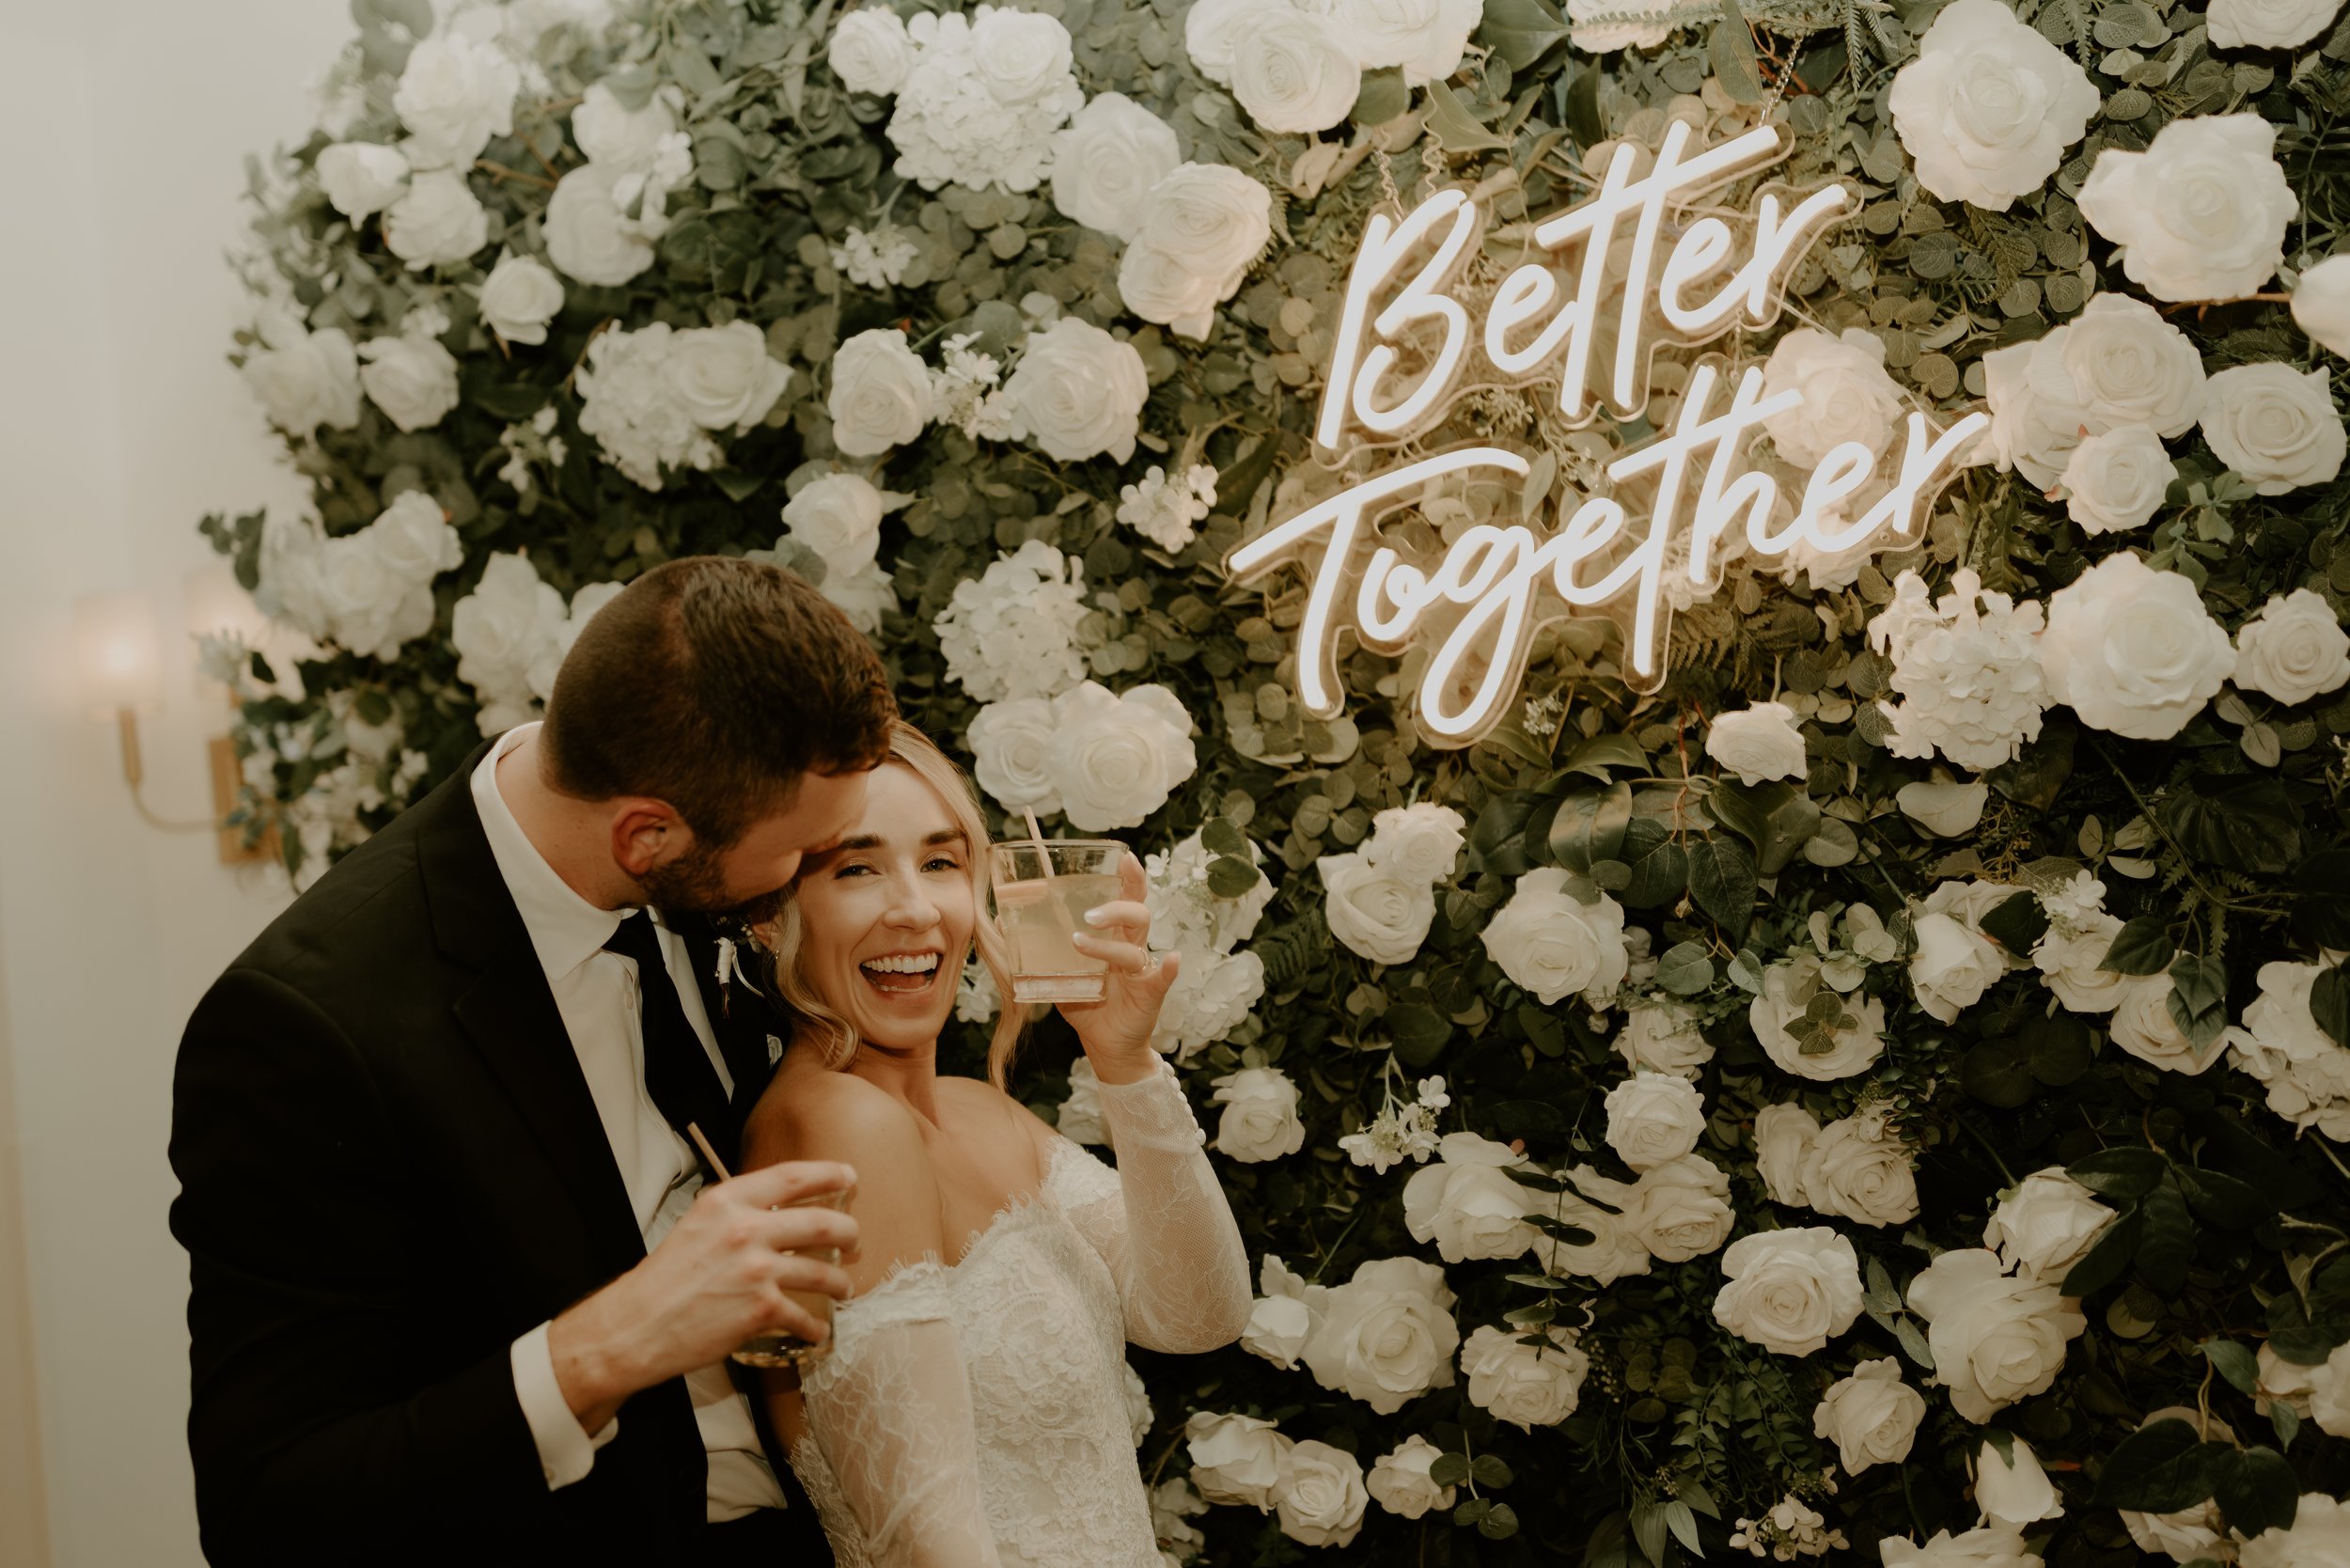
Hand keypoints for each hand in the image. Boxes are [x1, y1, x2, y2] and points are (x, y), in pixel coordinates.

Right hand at [548, 1159, 858, 1432]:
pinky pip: (803, 1315)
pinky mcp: (761, 1308)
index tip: (849, 1177)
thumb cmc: (664, 1278)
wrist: (636, 1325)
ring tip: (843, 1287)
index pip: (791, 1177)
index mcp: (728, 1201)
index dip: (828, 1174)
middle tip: (855, 1239)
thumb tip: (776, 1212)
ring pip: (822, 1271)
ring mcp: (757, 1269)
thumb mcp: (697, 1225)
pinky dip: (813, 1326)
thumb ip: (737, 1214)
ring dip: (840, 1281)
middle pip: (821, 1222)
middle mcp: (746, 1229)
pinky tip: (815, 1330)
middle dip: (848, 1232)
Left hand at [1058, 850, 1180, 1084]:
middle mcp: (1131, 949)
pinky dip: (1168, 969)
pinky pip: (1162, 978)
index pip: (1125, 901)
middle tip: (1089, 915)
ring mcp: (1142, 971)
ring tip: (1081, 943)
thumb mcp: (1058, 973)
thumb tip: (1001, 920)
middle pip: (1136, 916)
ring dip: (1111, 944)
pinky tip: (1171, 959)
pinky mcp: (1150, 995)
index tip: (1125, 857)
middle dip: (1116, 908)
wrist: (1104, 1045)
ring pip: (1135, 948)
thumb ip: (1038, 949)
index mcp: (1114, 938)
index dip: (1129, 879)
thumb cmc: (1086, 1003)